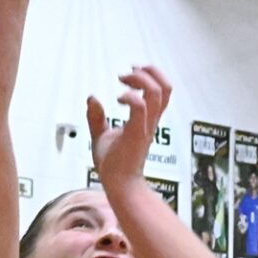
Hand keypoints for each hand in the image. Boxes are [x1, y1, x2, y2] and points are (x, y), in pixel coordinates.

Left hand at [87, 64, 169, 187]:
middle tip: (129, 72)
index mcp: (147, 120)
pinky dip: (130, 96)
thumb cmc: (113, 165)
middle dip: (149, 72)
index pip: (162, 91)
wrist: (118, 184)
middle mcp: (150, 121)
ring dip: (140, 80)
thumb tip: (92, 98)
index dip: (151, 75)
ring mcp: (145, 126)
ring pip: (157, 92)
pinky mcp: (137, 132)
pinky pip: (140, 106)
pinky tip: (118, 100)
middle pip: (165, 87)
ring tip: (123, 81)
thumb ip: (97, 117)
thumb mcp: (101, 135)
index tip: (131, 73)